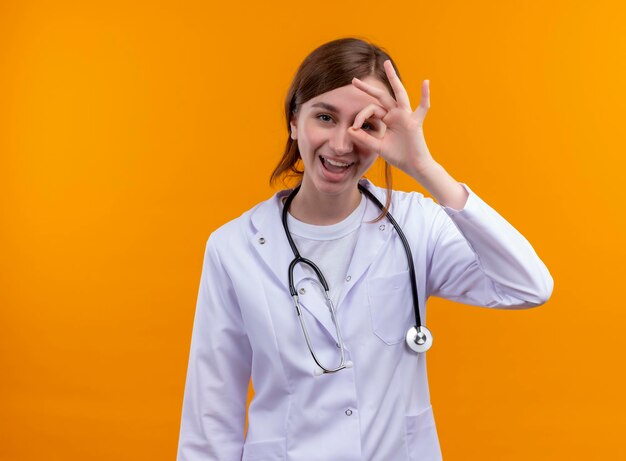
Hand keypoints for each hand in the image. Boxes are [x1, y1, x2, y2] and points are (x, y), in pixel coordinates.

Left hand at [348, 60, 434, 176]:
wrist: (414, 167)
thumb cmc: (398, 156)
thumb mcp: (377, 146)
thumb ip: (364, 138)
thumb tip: (349, 129)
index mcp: (387, 118)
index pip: (371, 110)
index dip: (360, 116)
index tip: (354, 128)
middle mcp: (396, 114)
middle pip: (381, 96)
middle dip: (368, 88)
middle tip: (354, 80)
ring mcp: (406, 115)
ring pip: (399, 94)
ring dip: (393, 78)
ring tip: (386, 64)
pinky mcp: (415, 122)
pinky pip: (423, 107)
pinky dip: (425, 95)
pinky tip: (426, 82)